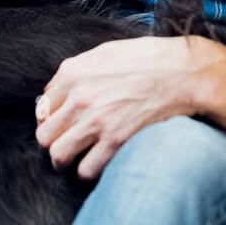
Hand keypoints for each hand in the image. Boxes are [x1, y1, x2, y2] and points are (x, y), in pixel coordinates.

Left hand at [35, 35, 225, 180]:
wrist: (182, 73)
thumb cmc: (147, 59)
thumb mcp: (104, 53)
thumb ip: (77, 71)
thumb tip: (56, 91)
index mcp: (73, 73)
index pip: (43, 106)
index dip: (51, 117)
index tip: (61, 123)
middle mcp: (79, 98)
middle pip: (44, 134)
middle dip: (52, 141)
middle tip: (64, 144)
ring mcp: (96, 121)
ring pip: (58, 155)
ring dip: (63, 161)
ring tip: (73, 160)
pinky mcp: (116, 141)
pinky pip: (86, 169)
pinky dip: (88, 171)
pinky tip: (96, 164)